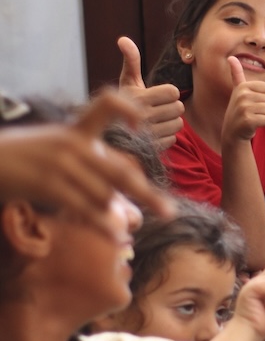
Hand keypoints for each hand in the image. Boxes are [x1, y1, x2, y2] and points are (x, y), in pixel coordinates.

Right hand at [0, 90, 173, 226]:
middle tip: (168, 213)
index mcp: (76, 129)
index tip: (140, 126)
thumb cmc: (21, 156)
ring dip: (116, 214)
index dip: (129, 109)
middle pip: (122, 172)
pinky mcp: (50, 185)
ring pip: (105, 195)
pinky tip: (116, 236)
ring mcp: (63, 165)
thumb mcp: (54, 146)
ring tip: (126, 228)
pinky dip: (103, 225)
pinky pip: (85, 209)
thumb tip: (118, 193)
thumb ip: (87, 162)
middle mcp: (74, 144)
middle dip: (147, 195)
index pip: (107, 103)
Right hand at [117, 36, 183, 148]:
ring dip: (170, 122)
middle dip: (171, 107)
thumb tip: (123, 39)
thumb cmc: (121, 104)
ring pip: (178, 124)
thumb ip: (131, 62)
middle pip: (179, 108)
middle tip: (156, 109)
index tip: (156, 96)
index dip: (168, 93)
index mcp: (139, 98)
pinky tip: (153, 134)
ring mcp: (147, 135)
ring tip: (155, 121)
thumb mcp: (126, 82)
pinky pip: (172, 139)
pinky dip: (166, 137)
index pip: (173, 92)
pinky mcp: (150, 150)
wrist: (108, 136)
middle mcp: (142, 117)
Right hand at [222, 57, 264, 142]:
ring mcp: (244, 108)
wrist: (232, 132)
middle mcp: (242, 95)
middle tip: (252, 111)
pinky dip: (262, 123)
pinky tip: (252, 124)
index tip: (251, 101)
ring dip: (264, 115)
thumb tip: (231, 57)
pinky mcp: (248, 120)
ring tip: (252, 117)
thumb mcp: (238, 90)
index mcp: (242, 87)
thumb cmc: (239, 109)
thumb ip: (237, 74)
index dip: (262, 96)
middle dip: (264, 107)